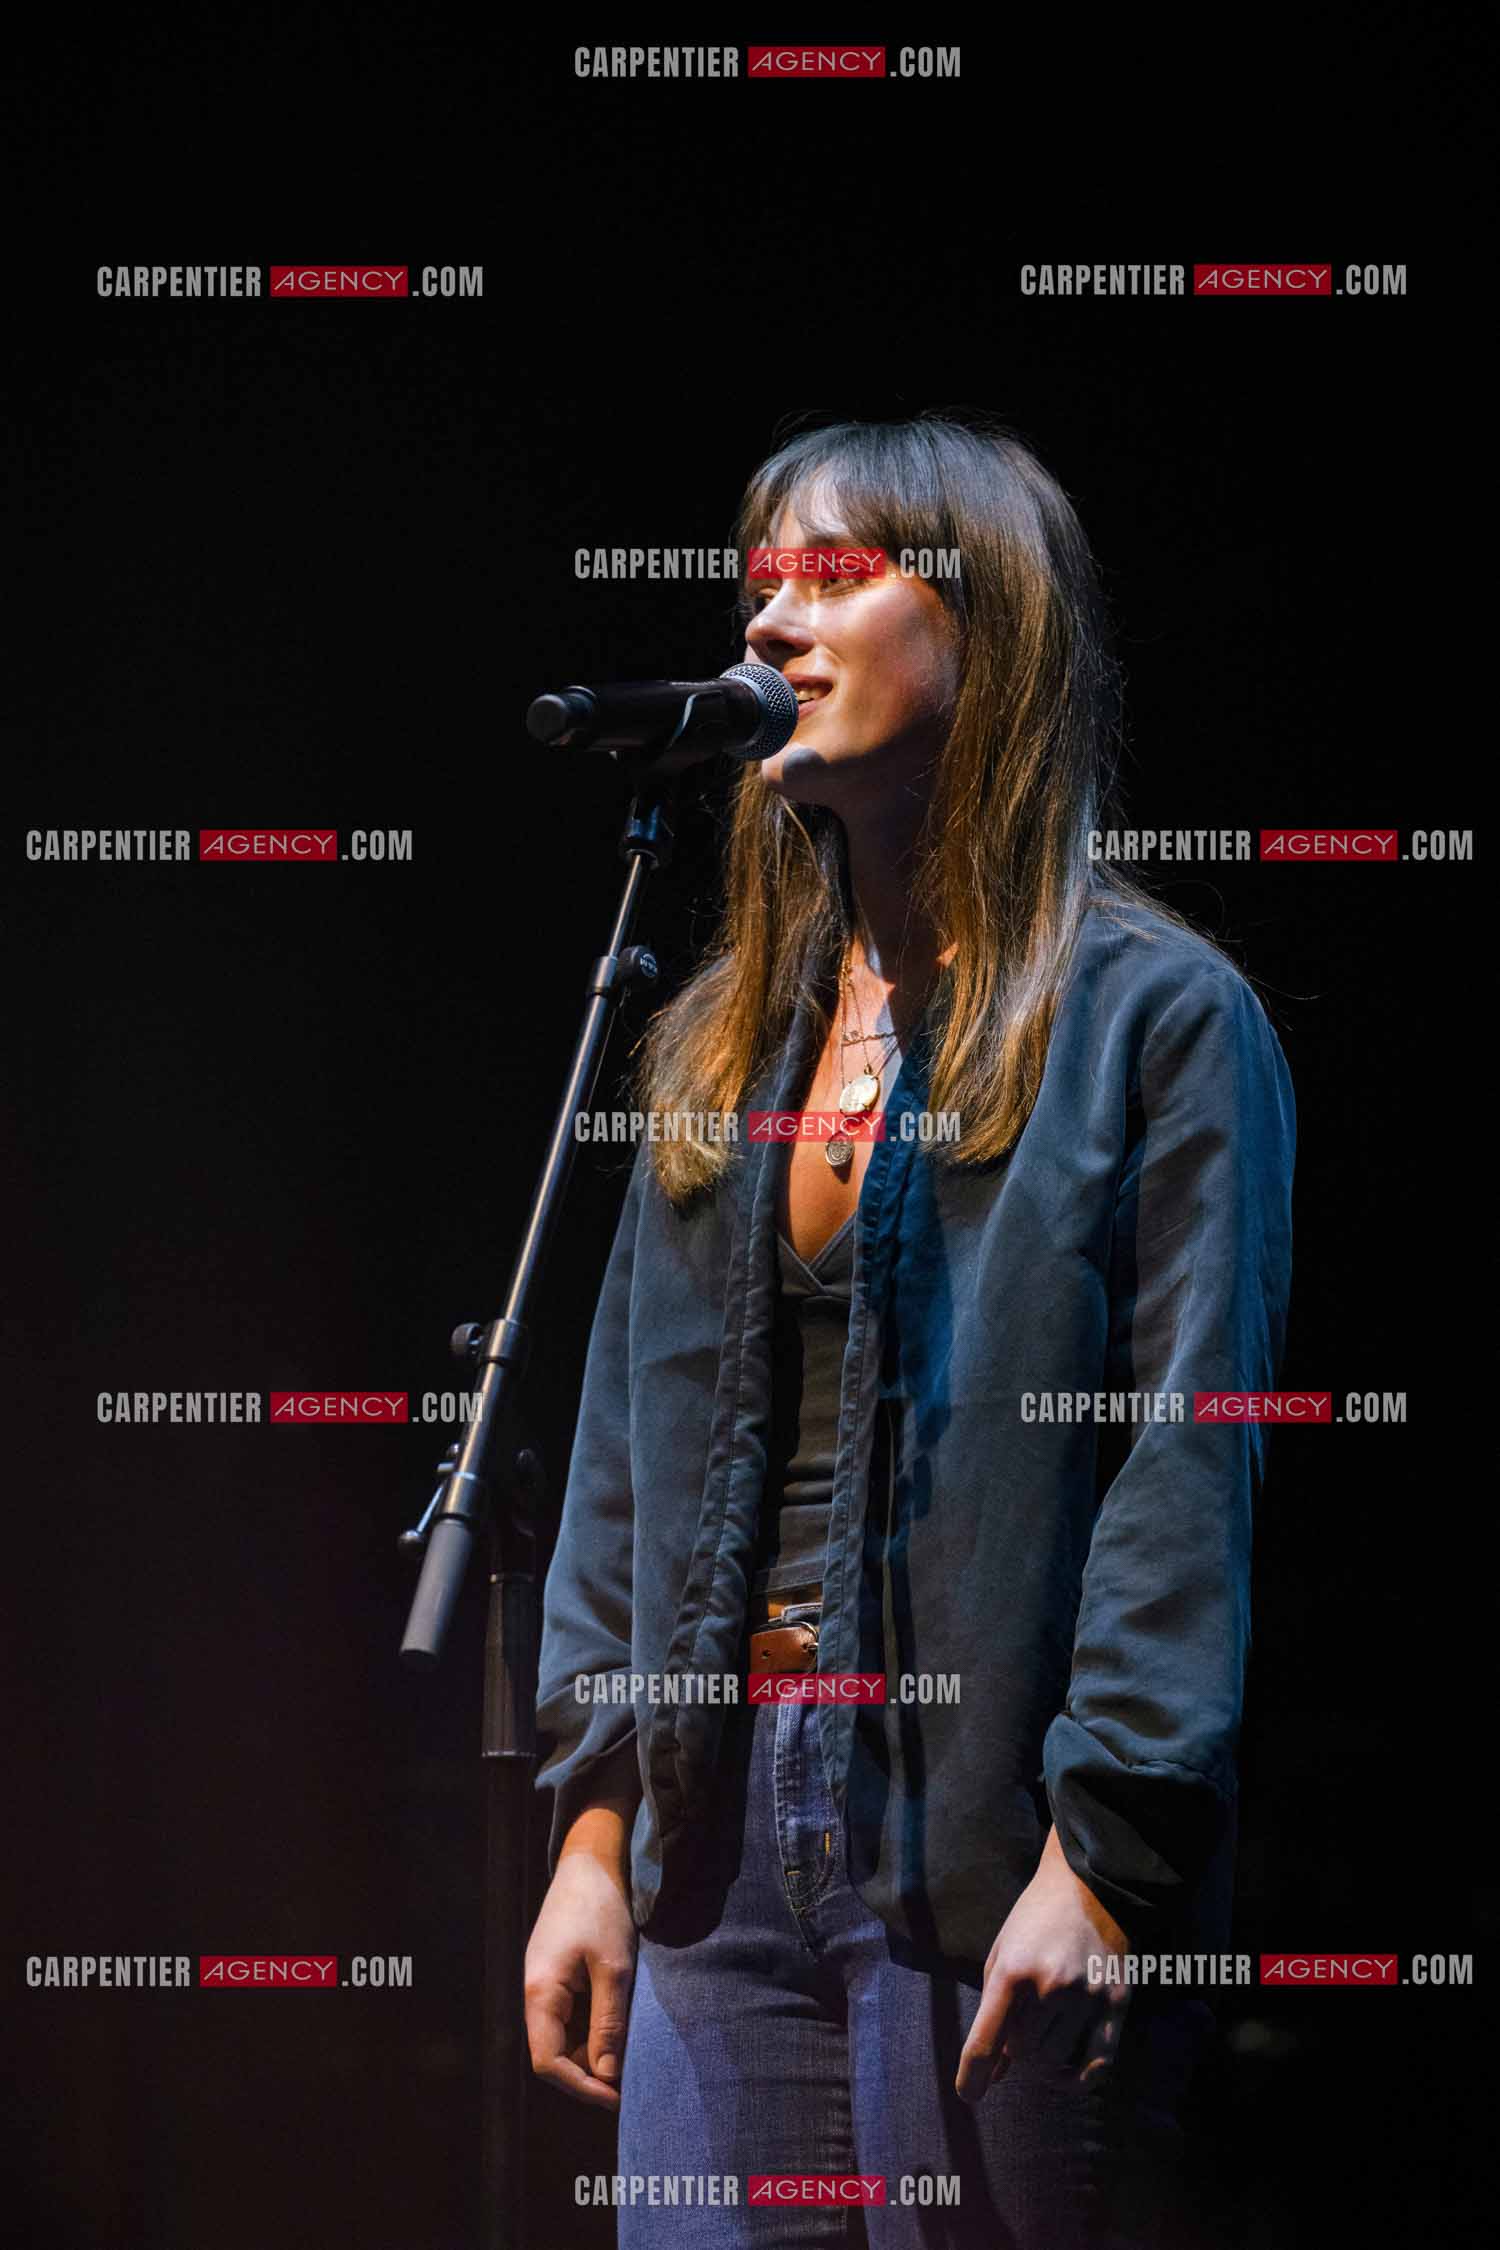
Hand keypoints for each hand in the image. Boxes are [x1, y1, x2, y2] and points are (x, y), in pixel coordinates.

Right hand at [524, 1844, 638, 2111]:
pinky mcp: (559, 1974)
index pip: (548, 2062)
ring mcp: (546, 1983)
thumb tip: (607, 2075)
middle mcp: (536, 1992)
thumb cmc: (603, 1908)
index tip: (618, 2098)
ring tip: (631, 2052)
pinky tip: (621, 2024)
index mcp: (541, 1993)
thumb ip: (609, 2023)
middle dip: (589, 2072)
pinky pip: (572, 2015)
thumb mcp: (614, 1968)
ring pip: (564, 2036)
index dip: (581, 2087)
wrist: (593, 1859)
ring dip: (594, 2049)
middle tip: (631, 2080)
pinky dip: (594, 2027)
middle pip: (555, 2053)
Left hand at [955, 1825, 1131, 2101]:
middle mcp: (1051, 1985)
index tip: (967, 2095)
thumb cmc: (1033, 1921)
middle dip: (1013, 2050)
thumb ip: (993, 2013)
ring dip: (1042, 2059)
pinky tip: (1068, 2078)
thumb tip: (992, 2075)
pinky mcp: (1116, 2001)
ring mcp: (1087, 1995)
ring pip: (1055, 2061)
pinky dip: (1080, 2080)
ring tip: (1041, 2035)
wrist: (1086, 1886)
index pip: (986, 2040)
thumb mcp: (1001, 1955)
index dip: (971, 2075)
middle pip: (1021, 2054)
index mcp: (1013, 1969)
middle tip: (1016, 2029)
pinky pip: (1098, 2063)